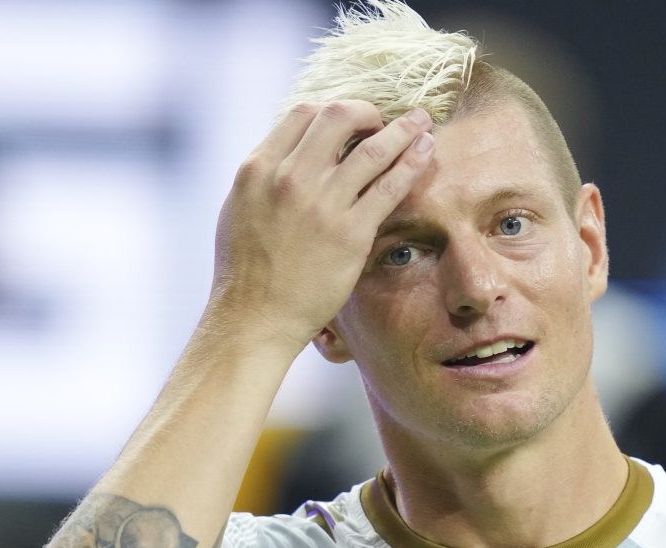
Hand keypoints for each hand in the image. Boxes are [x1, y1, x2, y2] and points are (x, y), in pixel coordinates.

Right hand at [209, 100, 434, 349]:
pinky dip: (412, 163)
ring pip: (374, 148)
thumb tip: (291, 155)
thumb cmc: (245, 271)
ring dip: (403, 130)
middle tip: (383, 121)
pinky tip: (426, 152)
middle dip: (368, 111)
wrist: (254, 318)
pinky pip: (390, 187)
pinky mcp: (351, 233)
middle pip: (339, 117)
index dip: (332, 112)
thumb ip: (266, 177)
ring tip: (421, 122)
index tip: (350, 122)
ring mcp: (323, 204)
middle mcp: (290, 178)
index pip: (303, 114)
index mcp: (258, 168)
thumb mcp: (239, 208)